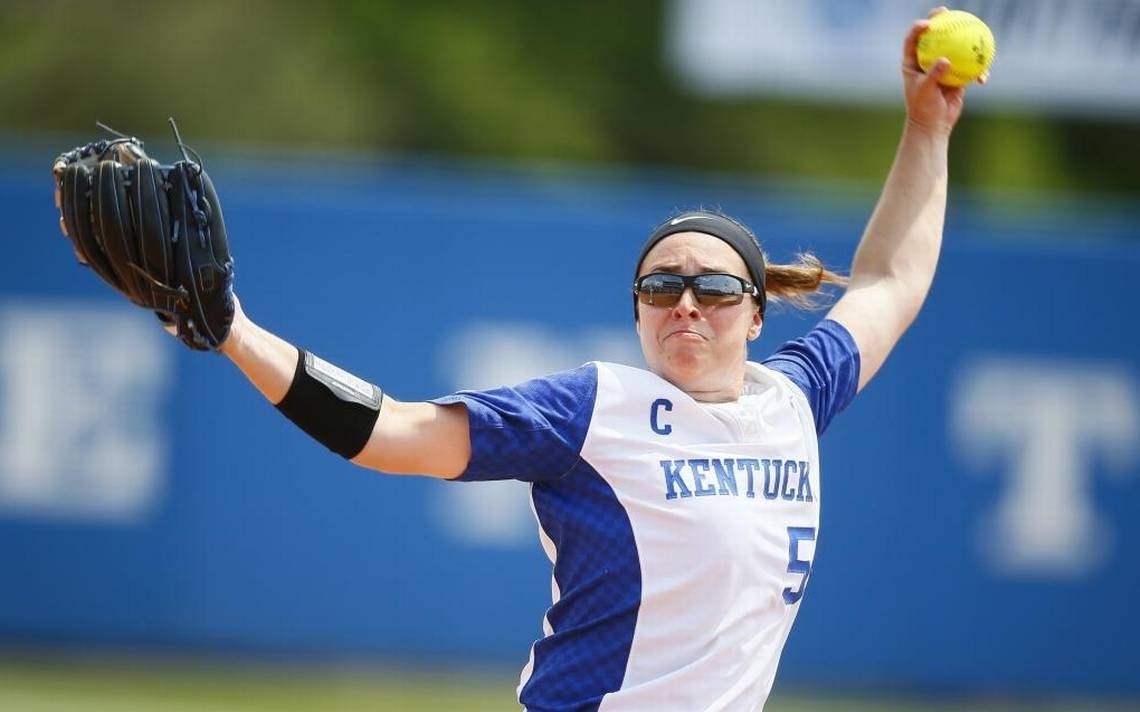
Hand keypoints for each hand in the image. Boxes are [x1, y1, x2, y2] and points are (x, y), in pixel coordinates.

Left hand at [902, 6, 986, 135]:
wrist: (933, 124)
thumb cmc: (922, 108)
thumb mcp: (925, 91)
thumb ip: (934, 74)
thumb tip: (946, 60)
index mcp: (913, 62)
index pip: (913, 40)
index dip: (918, 28)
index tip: (928, 23)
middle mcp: (928, 61)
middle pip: (935, 36)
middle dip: (941, 21)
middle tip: (949, 12)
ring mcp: (944, 66)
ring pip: (955, 48)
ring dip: (964, 37)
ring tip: (974, 29)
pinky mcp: (957, 74)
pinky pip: (970, 66)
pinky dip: (977, 69)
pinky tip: (984, 73)